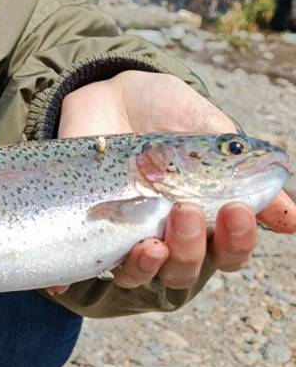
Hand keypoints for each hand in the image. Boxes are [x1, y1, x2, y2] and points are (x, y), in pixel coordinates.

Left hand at [47, 71, 295, 293]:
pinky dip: (96, 273)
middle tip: (186, 209)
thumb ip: (243, 170)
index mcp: (206, 216)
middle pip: (187, 270)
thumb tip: (292, 218)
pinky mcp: (90, 230)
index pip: (230, 251)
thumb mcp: (211, 131)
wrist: (112, 90)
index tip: (236, 210)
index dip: (238, 240)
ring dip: (153, 263)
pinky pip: (93, 265)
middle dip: (192, 248)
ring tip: (151, 238)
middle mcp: (169, 236)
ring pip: (143, 275)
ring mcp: (128, 236)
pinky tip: (106, 262)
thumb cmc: (167, 112)